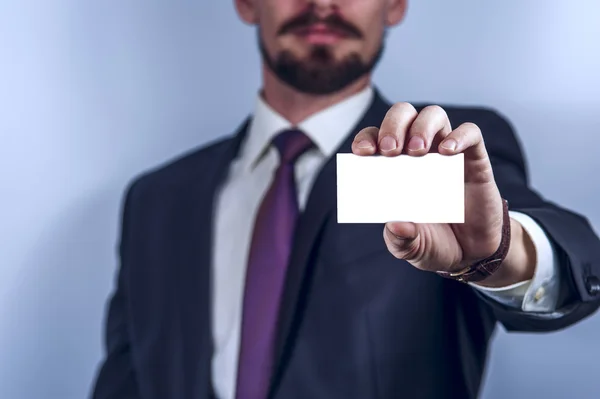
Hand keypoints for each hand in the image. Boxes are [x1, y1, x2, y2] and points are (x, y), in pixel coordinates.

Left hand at [351, 103, 534, 285]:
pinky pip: (470, 133)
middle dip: (392, 126)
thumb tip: (394, 224)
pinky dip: (459, 136)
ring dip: (422, 126)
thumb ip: (400, 240)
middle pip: (403, 115)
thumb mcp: (412, 248)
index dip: (366, 138)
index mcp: (393, 167)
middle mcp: (417, 153)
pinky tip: (448, 152)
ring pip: (433, 115)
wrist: (473, 253)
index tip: (362, 152)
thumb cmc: (434, 242)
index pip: (375, 138)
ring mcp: (446, 153)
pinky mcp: (474, 159)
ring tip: (416, 151)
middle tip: (390, 149)